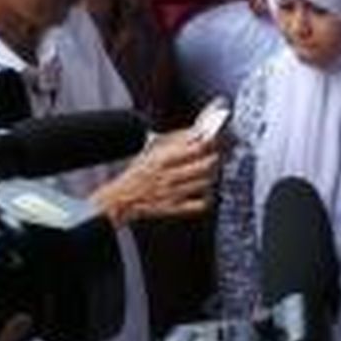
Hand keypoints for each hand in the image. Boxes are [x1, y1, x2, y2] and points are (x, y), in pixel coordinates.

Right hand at [92, 130, 220, 223]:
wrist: (120, 199)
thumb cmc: (137, 172)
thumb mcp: (151, 151)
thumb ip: (174, 141)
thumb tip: (197, 133)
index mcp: (163, 159)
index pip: (195, 148)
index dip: (210, 142)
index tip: (216, 139)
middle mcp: (169, 176)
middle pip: (204, 165)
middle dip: (216, 158)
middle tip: (219, 155)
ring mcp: (172, 193)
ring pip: (205, 183)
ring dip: (213, 175)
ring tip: (213, 170)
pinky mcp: (174, 208)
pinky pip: (199, 204)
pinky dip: (206, 198)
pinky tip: (205, 192)